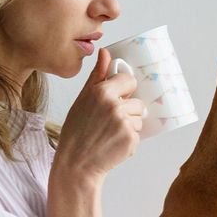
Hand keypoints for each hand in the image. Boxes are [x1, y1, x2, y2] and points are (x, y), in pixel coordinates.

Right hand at [54, 47, 144, 181]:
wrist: (76, 164)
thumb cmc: (77, 132)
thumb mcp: (83, 99)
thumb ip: (97, 76)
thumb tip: (105, 52)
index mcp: (102, 91)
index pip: (129, 80)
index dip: (125, 90)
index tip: (116, 99)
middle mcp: (114, 105)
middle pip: (137, 102)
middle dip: (127, 111)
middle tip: (108, 123)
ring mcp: (124, 123)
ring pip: (139, 118)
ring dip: (129, 126)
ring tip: (109, 134)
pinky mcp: (131, 139)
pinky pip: (138, 134)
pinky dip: (128, 140)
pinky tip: (113, 144)